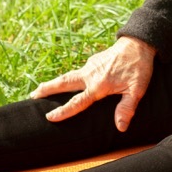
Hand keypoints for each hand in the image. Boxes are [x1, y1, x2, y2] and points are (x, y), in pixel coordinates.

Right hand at [31, 36, 155, 131]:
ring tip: (41, 89)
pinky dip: (68, 78)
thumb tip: (120, 127)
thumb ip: (126, 108)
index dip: (63, 111)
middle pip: (64, 83)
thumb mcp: (136, 90)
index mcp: (98, 85)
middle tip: (32, 96)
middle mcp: (90, 75)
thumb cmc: (139, 68)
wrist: (139, 43)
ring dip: (54, 83)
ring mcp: (90, 66)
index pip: (77, 102)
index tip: (49, 116)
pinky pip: (78, 72)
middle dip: (47, 89)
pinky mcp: (93, 60)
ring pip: (68, 76)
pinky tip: (67, 82)